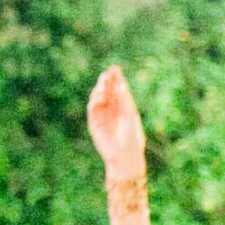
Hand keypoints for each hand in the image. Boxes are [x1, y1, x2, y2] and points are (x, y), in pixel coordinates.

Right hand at [86, 65, 145, 180]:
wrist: (125, 156)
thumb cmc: (132, 138)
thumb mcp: (129, 115)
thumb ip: (124, 100)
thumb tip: (121, 83)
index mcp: (124, 108)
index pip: (118, 90)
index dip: (116, 79)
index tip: (115, 68)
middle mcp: (112, 111)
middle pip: (107, 92)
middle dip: (106, 82)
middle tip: (107, 73)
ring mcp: (103, 117)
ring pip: (98, 99)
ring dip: (99, 90)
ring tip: (102, 84)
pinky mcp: (95, 125)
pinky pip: (92, 110)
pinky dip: (94, 102)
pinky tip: (99, 97)